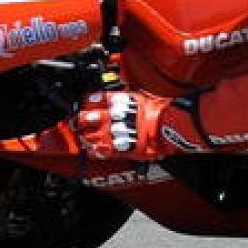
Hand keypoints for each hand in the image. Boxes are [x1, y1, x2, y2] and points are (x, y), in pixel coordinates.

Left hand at [75, 90, 205, 160]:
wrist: (168, 127)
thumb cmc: (159, 112)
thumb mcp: (139, 97)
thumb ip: (125, 97)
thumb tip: (118, 96)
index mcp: (116, 101)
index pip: (91, 99)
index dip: (85, 103)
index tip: (84, 106)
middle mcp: (111, 116)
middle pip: (84, 117)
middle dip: (80, 121)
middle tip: (80, 123)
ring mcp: (112, 133)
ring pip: (87, 135)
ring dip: (85, 137)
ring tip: (86, 138)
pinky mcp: (117, 148)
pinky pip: (97, 150)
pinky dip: (94, 150)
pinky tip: (94, 149)